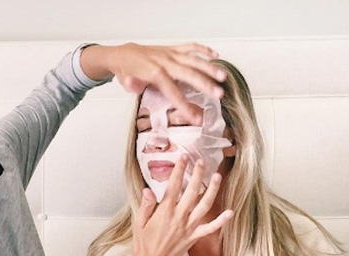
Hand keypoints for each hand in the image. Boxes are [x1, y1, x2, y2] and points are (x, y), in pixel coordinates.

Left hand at [81, 42, 225, 124]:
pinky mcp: (173, 49)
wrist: (125, 54)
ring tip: (223, 77)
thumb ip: (132, 85)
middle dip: (205, 84)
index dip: (184, 105)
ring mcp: (171, 54)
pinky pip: (191, 46)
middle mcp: (166, 62)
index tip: (196, 117)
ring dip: (210, 67)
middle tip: (219, 94)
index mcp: (154, 73)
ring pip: (194, 59)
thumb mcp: (125, 81)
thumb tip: (134, 85)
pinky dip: (203, 49)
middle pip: (189, 73)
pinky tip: (216, 55)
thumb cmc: (127, 71)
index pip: (172, 92)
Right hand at [131, 155, 232, 255]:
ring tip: (217, 177)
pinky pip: (210, 228)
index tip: (183, 158)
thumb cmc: (143, 242)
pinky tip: (230, 212)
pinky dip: (221, 221)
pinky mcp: (194, 237)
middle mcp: (179, 217)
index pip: (173, 186)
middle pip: (191, 192)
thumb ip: (145, 205)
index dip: (179, 170)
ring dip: (212, 191)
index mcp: (164, 212)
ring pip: (204, 206)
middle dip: (197, 175)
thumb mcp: (139, 222)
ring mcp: (188, 227)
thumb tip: (148, 190)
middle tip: (201, 161)